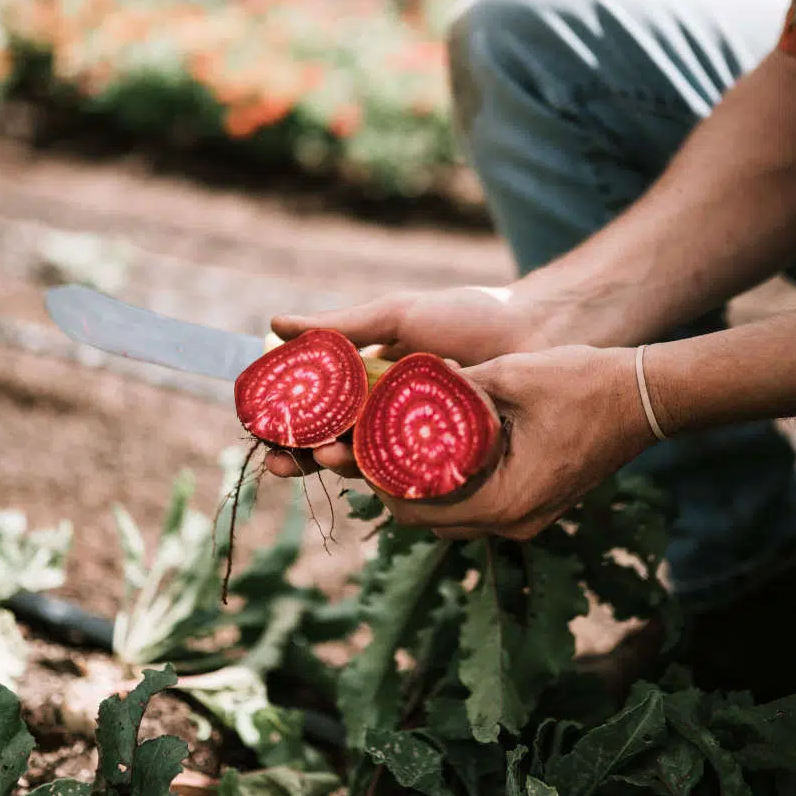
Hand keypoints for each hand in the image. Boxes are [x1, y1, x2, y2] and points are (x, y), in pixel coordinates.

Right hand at [265, 285, 543, 479]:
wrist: (534, 331)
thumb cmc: (467, 318)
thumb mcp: (396, 317)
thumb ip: (340, 326)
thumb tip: (274, 323)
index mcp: (368, 380)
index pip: (315, 406)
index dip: (286, 420)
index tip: (261, 426)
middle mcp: (387, 413)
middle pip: (332, 441)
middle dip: (302, 455)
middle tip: (281, 461)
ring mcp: (415, 439)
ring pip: (365, 462)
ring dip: (338, 466)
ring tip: (326, 459)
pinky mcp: (446, 460)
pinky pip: (408, 475)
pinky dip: (384, 478)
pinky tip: (370, 475)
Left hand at [375, 345, 655, 540]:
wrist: (643, 397)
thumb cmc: (583, 383)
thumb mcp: (508, 375)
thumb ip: (452, 388)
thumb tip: (399, 382)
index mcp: (505, 499)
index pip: (417, 509)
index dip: (378, 480)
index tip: (354, 448)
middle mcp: (513, 521)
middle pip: (428, 520)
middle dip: (391, 486)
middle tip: (365, 447)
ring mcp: (526, 518)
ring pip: (450, 517)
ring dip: (419, 488)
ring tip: (392, 448)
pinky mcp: (533, 506)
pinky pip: (476, 506)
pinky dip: (449, 486)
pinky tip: (435, 452)